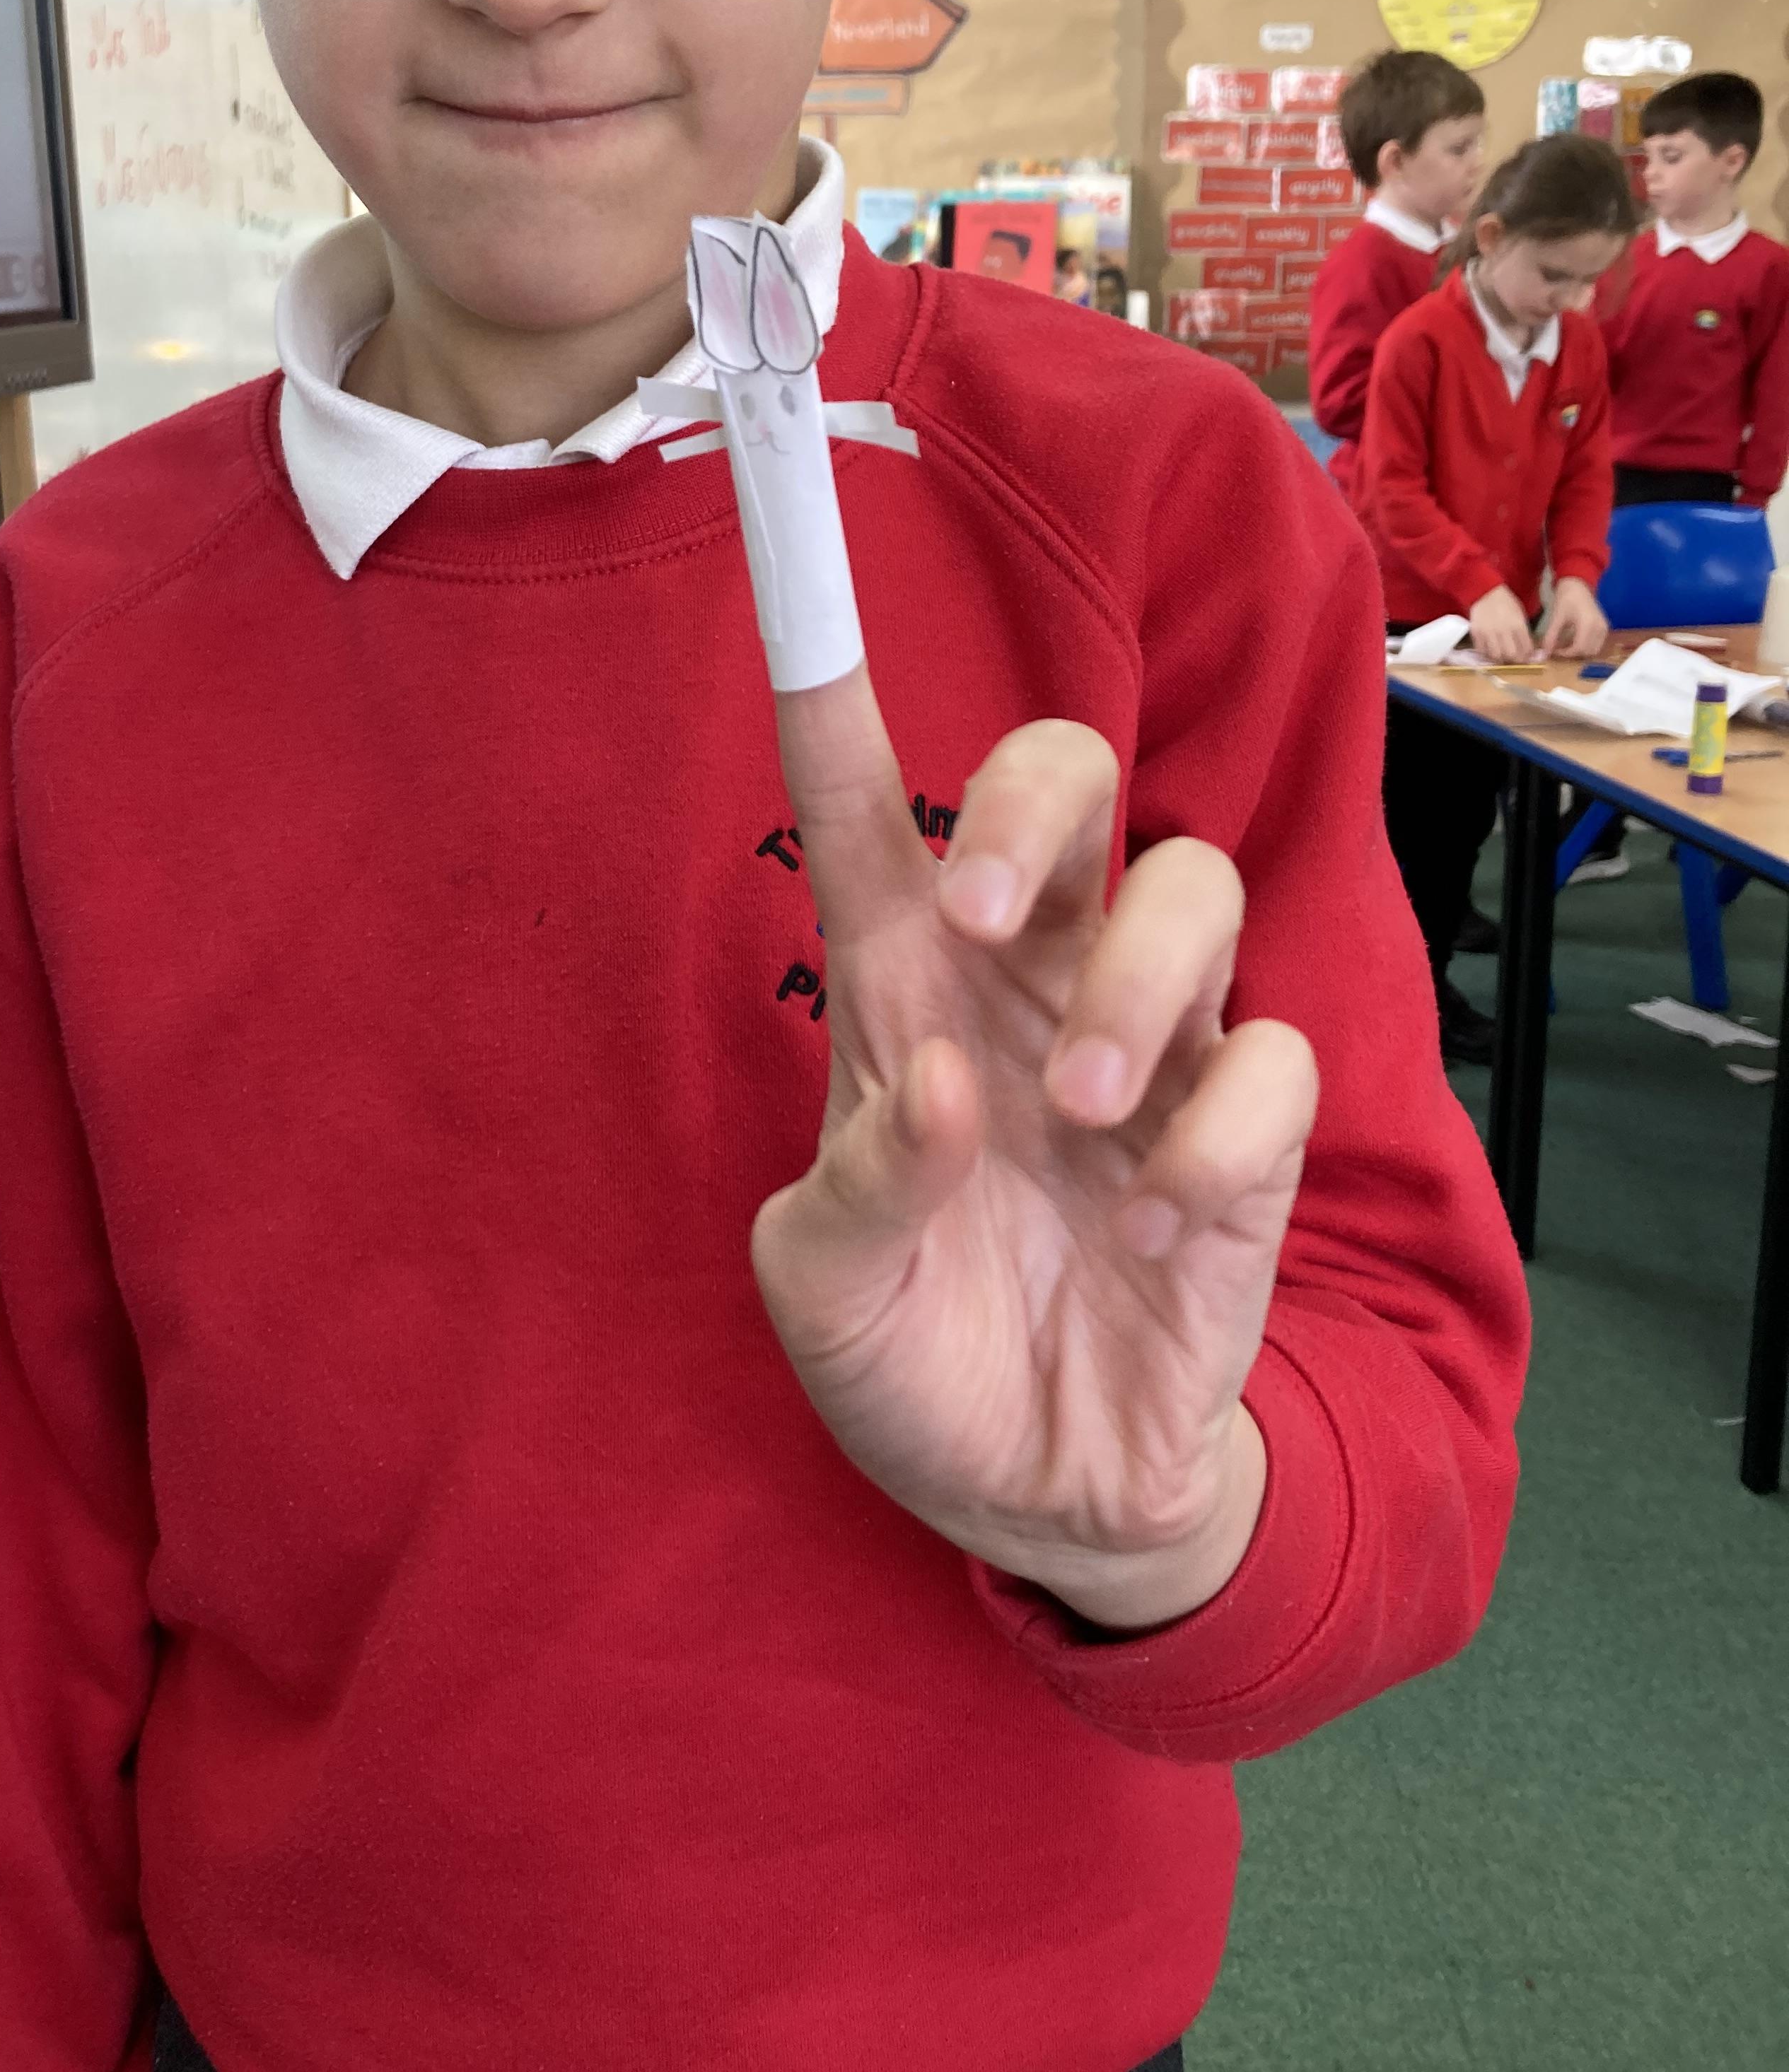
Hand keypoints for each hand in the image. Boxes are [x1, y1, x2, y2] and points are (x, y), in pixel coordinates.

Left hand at [751, 670, 1317, 1633]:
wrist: (1032, 1488)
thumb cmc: (911, 1352)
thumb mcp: (825, 1291)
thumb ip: (859, 1189)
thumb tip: (946, 1085)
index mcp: (902, 989)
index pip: (865, 811)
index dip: (832, 698)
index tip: (796, 583)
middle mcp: (1030, 981)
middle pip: (1069, 777)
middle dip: (1030, 802)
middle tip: (980, 919)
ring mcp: (1149, 1045)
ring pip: (1194, 885)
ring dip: (1137, 988)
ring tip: (1079, 1118)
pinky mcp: (1249, 1130)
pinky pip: (1275, 1058)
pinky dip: (1220, 1133)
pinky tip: (1158, 1224)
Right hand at [1468, 586, 1537, 663]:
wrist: (1485, 592)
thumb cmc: (1506, 603)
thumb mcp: (1520, 615)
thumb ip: (1524, 632)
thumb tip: (1529, 651)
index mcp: (1518, 625)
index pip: (1526, 648)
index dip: (1528, 656)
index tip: (1526, 657)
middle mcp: (1503, 630)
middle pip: (1511, 655)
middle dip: (1515, 660)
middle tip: (1514, 658)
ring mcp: (1488, 633)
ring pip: (1496, 656)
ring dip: (1500, 658)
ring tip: (1502, 655)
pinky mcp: (1476, 634)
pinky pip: (1482, 651)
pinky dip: (1487, 653)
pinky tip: (1490, 649)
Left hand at [1539, 576, 1607, 659]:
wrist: (1578, 586)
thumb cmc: (1566, 599)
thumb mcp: (1556, 618)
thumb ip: (1550, 637)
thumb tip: (1544, 654)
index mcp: (1588, 624)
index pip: (1579, 648)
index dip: (1566, 653)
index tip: (1554, 651)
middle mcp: (1600, 628)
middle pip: (1587, 652)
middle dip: (1573, 653)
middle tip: (1559, 648)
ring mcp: (1604, 628)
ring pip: (1593, 650)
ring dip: (1580, 651)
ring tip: (1566, 644)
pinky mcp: (1604, 628)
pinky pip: (1596, 644)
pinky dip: (1586, 646)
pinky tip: (1574, 639)